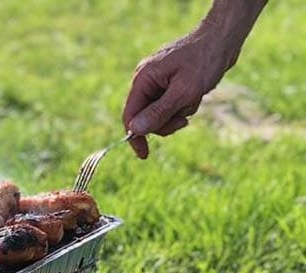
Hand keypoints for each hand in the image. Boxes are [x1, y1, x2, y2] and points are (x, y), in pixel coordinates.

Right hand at [121, 26, 240, 158]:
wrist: (223, 37)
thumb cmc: (205, 60)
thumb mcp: (184, 91)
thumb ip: (159, 112)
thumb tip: (135, 130)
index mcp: (143, 80)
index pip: (130, 116)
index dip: (135, 137)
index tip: (144, 155)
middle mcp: (145, 80)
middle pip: (145, 117)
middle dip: (165, 122)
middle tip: (185, 121)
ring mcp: (157, 80)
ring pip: (159, 112)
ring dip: (177, 113)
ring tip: (194, 99)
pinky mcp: (169, 81)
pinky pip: (169, 103)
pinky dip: (183, 104)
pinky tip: (196, 94)